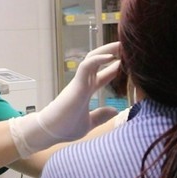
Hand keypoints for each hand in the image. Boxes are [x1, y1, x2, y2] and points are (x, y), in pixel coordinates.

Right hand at [9, 41, 121, 157]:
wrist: (49, 132)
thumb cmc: (64, 128)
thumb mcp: (88, 123)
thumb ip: (100, 116)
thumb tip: (114, 110)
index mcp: (86, 91)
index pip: (102, 76)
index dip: (114, 69)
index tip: (126, 63)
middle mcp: (82, 83)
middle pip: (97, 62)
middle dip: (111, 53)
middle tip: (126, 46)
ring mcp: (79, 82)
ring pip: (92, 59)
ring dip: (106, 50)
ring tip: (121, 45)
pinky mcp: (76, 84)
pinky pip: (86, 66)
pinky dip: (98, 59)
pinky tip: (111, 57)